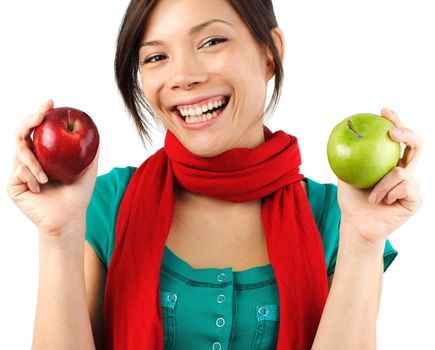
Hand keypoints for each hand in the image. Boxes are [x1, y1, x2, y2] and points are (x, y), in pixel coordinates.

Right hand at [7, 100, 98, 236]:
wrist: (70, 218)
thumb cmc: (78, 194)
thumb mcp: (87, 168)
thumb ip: (89, 149)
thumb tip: (94, 127)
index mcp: (43, 154)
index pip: (38, 130)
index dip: (40, 113)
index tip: (51, 102)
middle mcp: (29, 160)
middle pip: (21, 134)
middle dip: (29, 121)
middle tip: (41, 116)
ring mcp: (19, 172)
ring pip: (18, 152)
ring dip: (34, 162)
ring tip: (48, 177)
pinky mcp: (13, 186)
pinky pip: (18, 173)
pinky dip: (31, 177)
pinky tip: (42, 187)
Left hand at [337, 109, 422, 245]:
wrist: (356, 224)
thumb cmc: (351, 201)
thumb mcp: (345, 174)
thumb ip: (347, 156)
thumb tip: (338, 133)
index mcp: (390, 165)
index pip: (398, 139)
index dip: (395, 121)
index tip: (382, 111)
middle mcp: (405, 172)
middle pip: (416, 145)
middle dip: (406, 133)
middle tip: (390, 131)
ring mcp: (412, 185)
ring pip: (402, 171)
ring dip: (382, 184)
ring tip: (372, 197)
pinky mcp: (416, 198)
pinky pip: (404, 185)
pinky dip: (388, 193)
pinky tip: (382, 202)